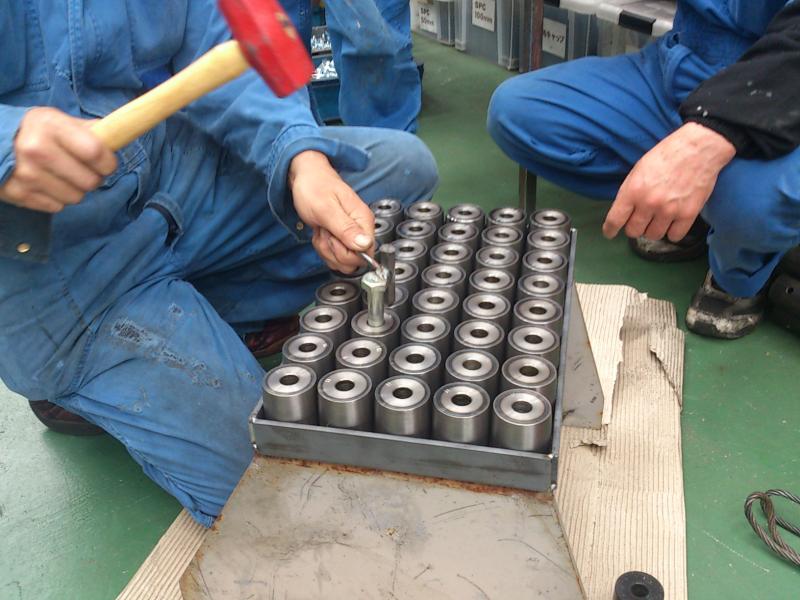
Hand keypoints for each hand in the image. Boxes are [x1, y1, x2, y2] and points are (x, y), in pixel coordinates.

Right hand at [0, 107, 116, 212]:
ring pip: (76, 197)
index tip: (106, 163)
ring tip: (64, 176)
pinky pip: (57, 207)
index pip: (95, 152)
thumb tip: (117, 137)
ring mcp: (26, 174)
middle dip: (93, 178)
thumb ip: (88, 130)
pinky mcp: (18, 194)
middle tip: (84, 171)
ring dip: (75, 190)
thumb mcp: (58, 120)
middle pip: (89, 181)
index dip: (108, 162)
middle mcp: (36, 150)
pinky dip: (57, 198)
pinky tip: (47, 184)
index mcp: (51, 126)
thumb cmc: (36, 131)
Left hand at [289, 150, 373, 271]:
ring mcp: (352, 234)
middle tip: (325, 231)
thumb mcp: (326, 209)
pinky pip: (335, 256)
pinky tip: (321, 232)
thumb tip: (365, 244)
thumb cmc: (315, 187)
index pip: (365, 253)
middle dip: (333, 251)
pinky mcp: (343, 238)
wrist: (306, 178)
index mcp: (363, 220)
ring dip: (326, 249)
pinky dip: (323, 247)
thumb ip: (346, 229)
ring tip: (322, 229)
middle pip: (353, 260)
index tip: (332, 236)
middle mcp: (361, 229)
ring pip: (342, 260)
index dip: (345, 252)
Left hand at [603, 122, 735, 241]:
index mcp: (633, 191)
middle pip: (634, 231)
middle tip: (640, 220)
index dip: (610, 229)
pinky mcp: (688, 214)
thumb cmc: (667, 155)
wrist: (698, 149)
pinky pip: (674, 236)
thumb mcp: (638, 170)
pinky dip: (672, 232)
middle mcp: (649, 203)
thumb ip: (630, 192)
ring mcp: (669, 210)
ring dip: (653, 230)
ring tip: (657, 219)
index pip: (615, 220)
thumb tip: (623, 212)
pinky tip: (672, 223)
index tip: (610, 233)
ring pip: (653, 236)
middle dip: (634, 227)